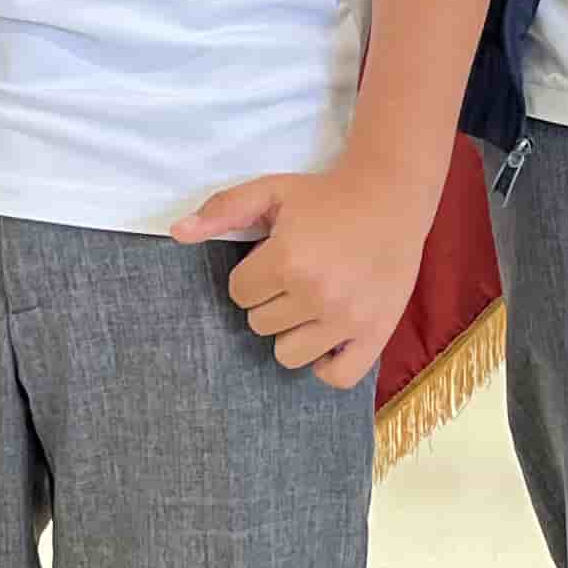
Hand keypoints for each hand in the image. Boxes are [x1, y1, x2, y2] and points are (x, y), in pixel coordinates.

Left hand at [175, 160, 426, 389]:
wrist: (391, 195)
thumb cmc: (326, 195)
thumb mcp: (271, 191)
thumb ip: (223, 210)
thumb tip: (177, 233)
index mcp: (288, 260)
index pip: (238, 294)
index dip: (251, 275)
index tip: (274, 258)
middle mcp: (317, 294)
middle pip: (260, 324)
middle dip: (271, 300)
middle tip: (296, 275)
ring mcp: (347, 319)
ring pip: (288, 355)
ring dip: (292, 332)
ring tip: (310, 304)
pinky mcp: (376, 334)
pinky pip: (336, 376)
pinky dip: (327, 363)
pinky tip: (327, 337)